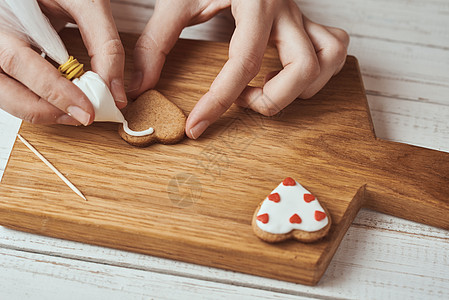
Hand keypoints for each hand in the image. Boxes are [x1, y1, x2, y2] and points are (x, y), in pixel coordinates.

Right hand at [0, 0, 125, 125]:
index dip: (54, 92)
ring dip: (42, 110)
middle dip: (46, 110)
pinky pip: (13, 89)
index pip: (19, 62)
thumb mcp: (85, 3)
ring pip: (6, 95)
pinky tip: (62, 100)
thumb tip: (115, 93)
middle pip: (4, 88)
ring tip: (76, 112)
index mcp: (2, 15)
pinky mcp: (3, 59)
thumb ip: (104, 43)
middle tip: (83, 117)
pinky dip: (38, 100)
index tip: (86, 110)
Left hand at [128, 0, 348, 138]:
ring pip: (329, 58)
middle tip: (244, 99)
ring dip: (302, 87)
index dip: (218, 102)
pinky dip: (319, 70)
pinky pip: (334, 47)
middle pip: (302, 68)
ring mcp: (301, 14)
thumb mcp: (177, 0)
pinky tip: (291, 74)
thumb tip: (140, 86)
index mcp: (255, 2)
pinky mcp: (306, 19)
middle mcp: (285, 9)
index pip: (243, 63)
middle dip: (271, 99)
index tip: (197, 126)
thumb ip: (156, 42)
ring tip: (269, 87)